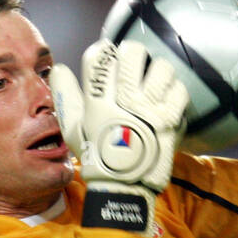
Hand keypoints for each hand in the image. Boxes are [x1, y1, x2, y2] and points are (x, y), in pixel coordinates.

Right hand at [50, 39, 187, 233]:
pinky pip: (179, 90)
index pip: (99, 57)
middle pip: (133, 53)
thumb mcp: (73, 129)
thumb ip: (65, 97)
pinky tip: (168, 100)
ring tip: (156, 82)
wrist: (124, 186)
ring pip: (161, 67)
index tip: (109, 57)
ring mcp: (150, 109)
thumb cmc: (98, 157)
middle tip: (136, 66)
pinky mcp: (170, 119)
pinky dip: (176, 92)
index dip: (104, 51)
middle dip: (135, 54)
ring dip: (159, 72)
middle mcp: (124, 100)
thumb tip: (59, 70)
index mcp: (98, 100)